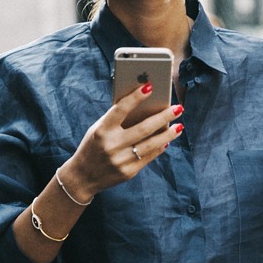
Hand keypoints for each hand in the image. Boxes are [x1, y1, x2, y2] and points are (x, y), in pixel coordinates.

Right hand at [64, 84, 184, 198]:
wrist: (83, 176)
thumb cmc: (93, 145)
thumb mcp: (98, 129)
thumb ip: (117, 119)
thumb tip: (146, 106)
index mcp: (101, 130)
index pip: (121, 109)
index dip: (135, 97)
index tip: (150, 86)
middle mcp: (111, 145)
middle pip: (143, 128)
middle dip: (163, 117)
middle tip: (178, 108)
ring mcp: (120, 160)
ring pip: (151, 144)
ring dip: (168, 134)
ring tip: (179, 126)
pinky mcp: (128, 172)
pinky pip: (149, 157)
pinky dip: (160, 147)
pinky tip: (167, 139)